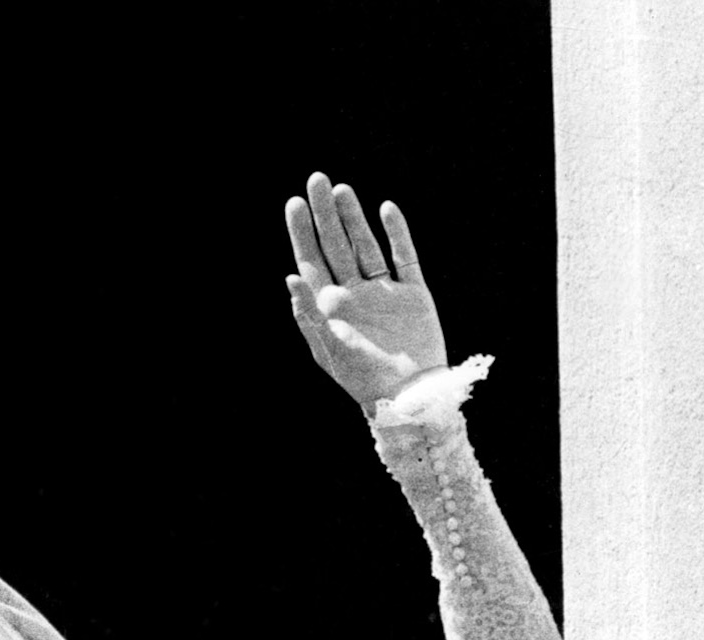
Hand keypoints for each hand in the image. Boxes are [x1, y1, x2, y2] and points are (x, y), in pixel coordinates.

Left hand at [284, 172, 447, 405]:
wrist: (407, 396)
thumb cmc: (363, 379)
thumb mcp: (329, 348)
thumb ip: (309, 313)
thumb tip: (290, 277)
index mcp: (329, 307)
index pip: (311, 261)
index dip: (302, 233)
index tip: (294, 203)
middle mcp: (354, 294)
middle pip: (336, 245)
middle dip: (326, 214)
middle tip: (317, 179)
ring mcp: (383, 292)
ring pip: (366, 245)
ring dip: (355, 218)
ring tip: (343, 190)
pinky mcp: (413, 293)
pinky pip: (404, 256)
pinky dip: (396, 233)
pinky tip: (386, 209)